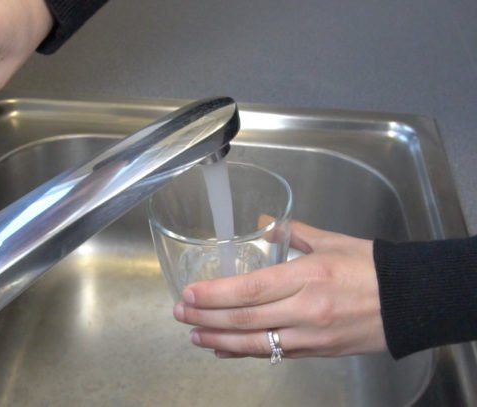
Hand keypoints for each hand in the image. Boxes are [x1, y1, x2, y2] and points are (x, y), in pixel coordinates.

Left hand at [173, 221, 386, 358]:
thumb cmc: (371, 266)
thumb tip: (262, 223)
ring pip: (255, 343)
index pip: (250, 290)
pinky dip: (245, 352)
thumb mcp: (331, 241)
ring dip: (218, 341)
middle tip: (180, 313)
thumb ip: (290, 232)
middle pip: (245, 319)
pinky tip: (224, 350)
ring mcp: (310, 335)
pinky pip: (274, 353)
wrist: (410, 301)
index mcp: (307, 276)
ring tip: (194, 335)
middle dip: (206, 318)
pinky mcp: (316, 352)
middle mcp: (305, 309)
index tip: (189, 294)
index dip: (215, 295)